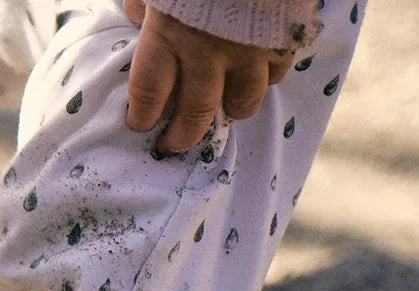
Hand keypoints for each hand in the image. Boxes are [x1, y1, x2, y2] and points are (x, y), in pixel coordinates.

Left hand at [123, 0, 292, 153]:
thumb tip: (135, 15)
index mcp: (168, 35)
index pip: (148, 95)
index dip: (142, 116)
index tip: (140, 124)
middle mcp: (207, 54)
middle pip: (193, 115)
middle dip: (180, 137)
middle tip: (172, 146)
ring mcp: (248, 51)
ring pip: (241, 104)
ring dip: (228, 111)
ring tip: (220, 111)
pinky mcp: (282, 40)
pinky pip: (275, 75)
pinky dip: (265, 79)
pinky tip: (256, 73)